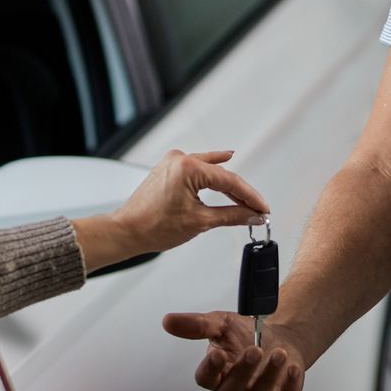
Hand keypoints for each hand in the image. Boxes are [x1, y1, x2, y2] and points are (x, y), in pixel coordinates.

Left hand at [77, 149, 270, 270]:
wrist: (127, 230)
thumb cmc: (153, 226)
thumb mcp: (200, 222)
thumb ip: (231, 215)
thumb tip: (252, 215)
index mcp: (188, 168)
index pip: (229, 181)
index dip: (250, 196)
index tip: (263, 208)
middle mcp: (180, 159)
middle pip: (221, 175)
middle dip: (240, 193)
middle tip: (258, 208)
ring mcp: (173, 162)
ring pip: (210, 169)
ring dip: (227, 183)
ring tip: (247, 193)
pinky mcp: (168, 168)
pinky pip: (197, 166)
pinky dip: (211, 170)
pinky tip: (224, 159)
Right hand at [161, 311, 305, 390]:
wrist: (280, 338)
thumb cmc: (246, 334)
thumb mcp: (221, 324)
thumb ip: (196, 325)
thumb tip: (168, 321)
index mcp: (216, 373)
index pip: (206, 378)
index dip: (210, 369)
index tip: (218, 352)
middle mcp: (233, 390)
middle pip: (231, 390)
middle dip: (244, 370)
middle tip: (255, 349)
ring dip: (269, 375)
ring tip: (279, 353)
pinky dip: (290, 388)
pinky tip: (292, 369)